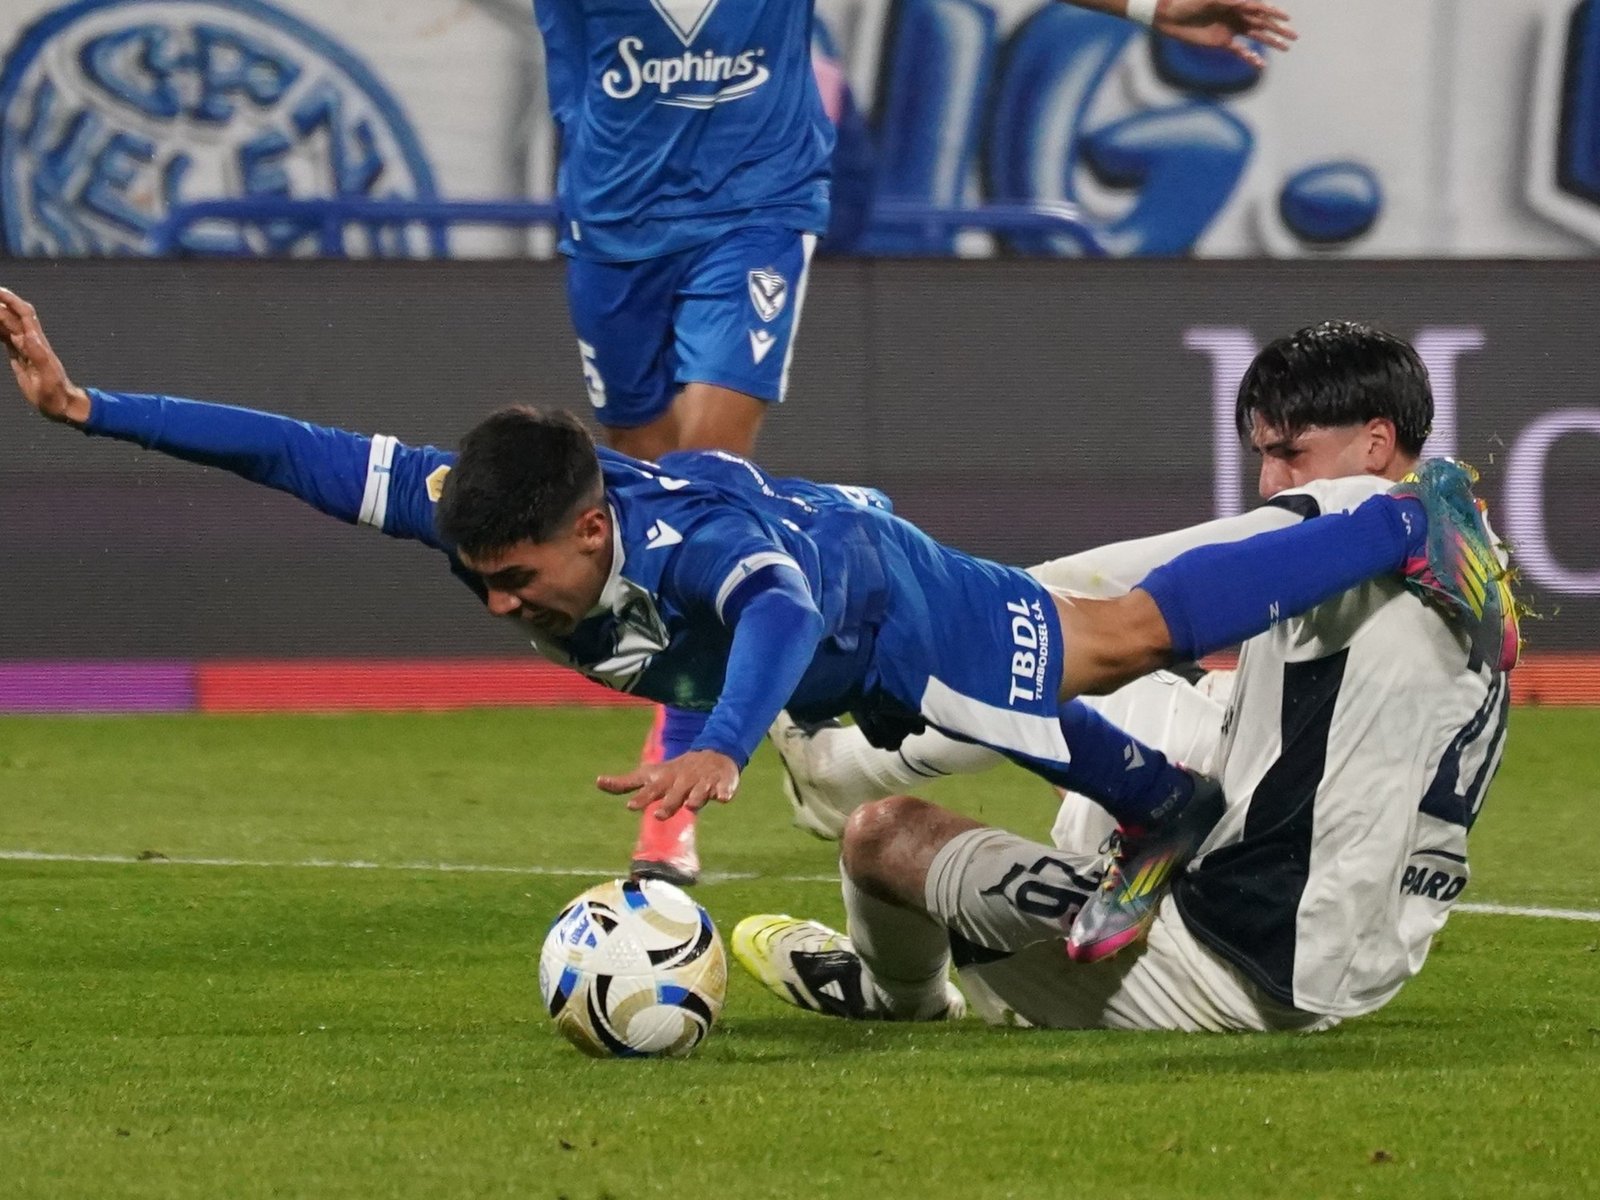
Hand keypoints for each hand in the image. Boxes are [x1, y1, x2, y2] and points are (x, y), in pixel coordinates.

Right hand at [0, 287, 89, 423]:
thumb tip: (29, 335)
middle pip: (11, 315)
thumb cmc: (56, 394)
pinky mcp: (20, 356)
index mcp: (36, 343)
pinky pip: (5, 337)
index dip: (10, 300)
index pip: (23, 314)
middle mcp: (30, 341)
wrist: (61, 404)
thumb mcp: (48, 378)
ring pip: (7, 324)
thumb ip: (40, 356)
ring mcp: (24, 347)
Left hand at [596, 750, 741, 818]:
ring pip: (698, 793)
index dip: (641, 799)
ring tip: (691, 805)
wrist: (712, 755)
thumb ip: (624, 783)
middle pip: (674, 795)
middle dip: (668, 804)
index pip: (650, 791)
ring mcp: (702, 782)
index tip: (630, 807)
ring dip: (694, 798)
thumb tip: (597, 782)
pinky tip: (724, 798)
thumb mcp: (649, 775)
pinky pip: (723, 789)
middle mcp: (682, 782)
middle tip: (658, 815)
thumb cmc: (674, 772)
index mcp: (665, 782)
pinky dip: (723, 793)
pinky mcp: (721, 783)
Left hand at [1153, 1, 1296, 68]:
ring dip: (1270, 41)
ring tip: (1286, 48)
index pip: (1259, 8)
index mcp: (1235, 2)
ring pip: (1256, 36)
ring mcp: (1230, 29)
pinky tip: (1261, 64)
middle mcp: (1236, 15)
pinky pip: (1240, 50)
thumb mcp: (1210, 0)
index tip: (1286, 18)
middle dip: (1278, 29)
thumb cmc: (1188, 2)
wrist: (1170, 16)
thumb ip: (1230, 1)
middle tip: (1294, 36)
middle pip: (1262, 23)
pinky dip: (1250, 57)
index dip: (1273, 12)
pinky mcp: (1221, 42)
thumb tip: (1250, 3)